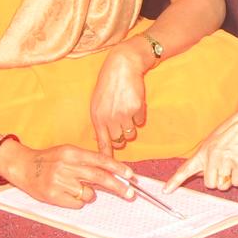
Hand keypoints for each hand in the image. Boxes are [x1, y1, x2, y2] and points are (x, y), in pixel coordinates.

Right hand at [0, 140, 135, 208]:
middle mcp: (66, 166)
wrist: (22, 166)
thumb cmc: (50, 159)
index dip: (117, 168)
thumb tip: (113, 172)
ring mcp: (58, 182)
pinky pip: (76, 204)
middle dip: (117, 186)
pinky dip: (77, 201)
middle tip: (130, 194)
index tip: (130, 175)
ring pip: (88, 193)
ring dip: (90, 194)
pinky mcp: (52, 196)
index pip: (100, 160)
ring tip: (77, 188)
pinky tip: (67, 194)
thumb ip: (88, 160)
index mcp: (72, 152)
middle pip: (98, 177)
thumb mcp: (68, 152)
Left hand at [90, 41, 148, 155]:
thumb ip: (100, 121)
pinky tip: (133, 102)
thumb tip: (101, 140)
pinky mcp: (136, 109)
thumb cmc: (109, 84)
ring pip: (131, 132)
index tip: (109, 170)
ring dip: (131, 126)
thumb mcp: (97, 102)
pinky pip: (140, 121)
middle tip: (122, 123)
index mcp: (97, 117)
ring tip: (127, 110)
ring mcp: (123, 114)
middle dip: (121, 135)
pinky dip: (139, 115)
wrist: (123, 66)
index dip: (106, 157)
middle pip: (119, 140)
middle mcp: (109, 118)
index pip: (102, 143)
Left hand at [165, 103, 237, 192]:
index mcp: (203, 151)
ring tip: (233, 167)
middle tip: (223, 171)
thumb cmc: (232, 130)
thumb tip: (199, 172)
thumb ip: (205, 157)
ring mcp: (225, 160)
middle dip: (216, 181)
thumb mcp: (212, 141)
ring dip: (228, 181)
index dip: (175, 181)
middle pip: (208, 183)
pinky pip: (236, 182)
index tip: (166, 190)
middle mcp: (212, 157)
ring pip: (222, 185)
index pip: (185, 169)